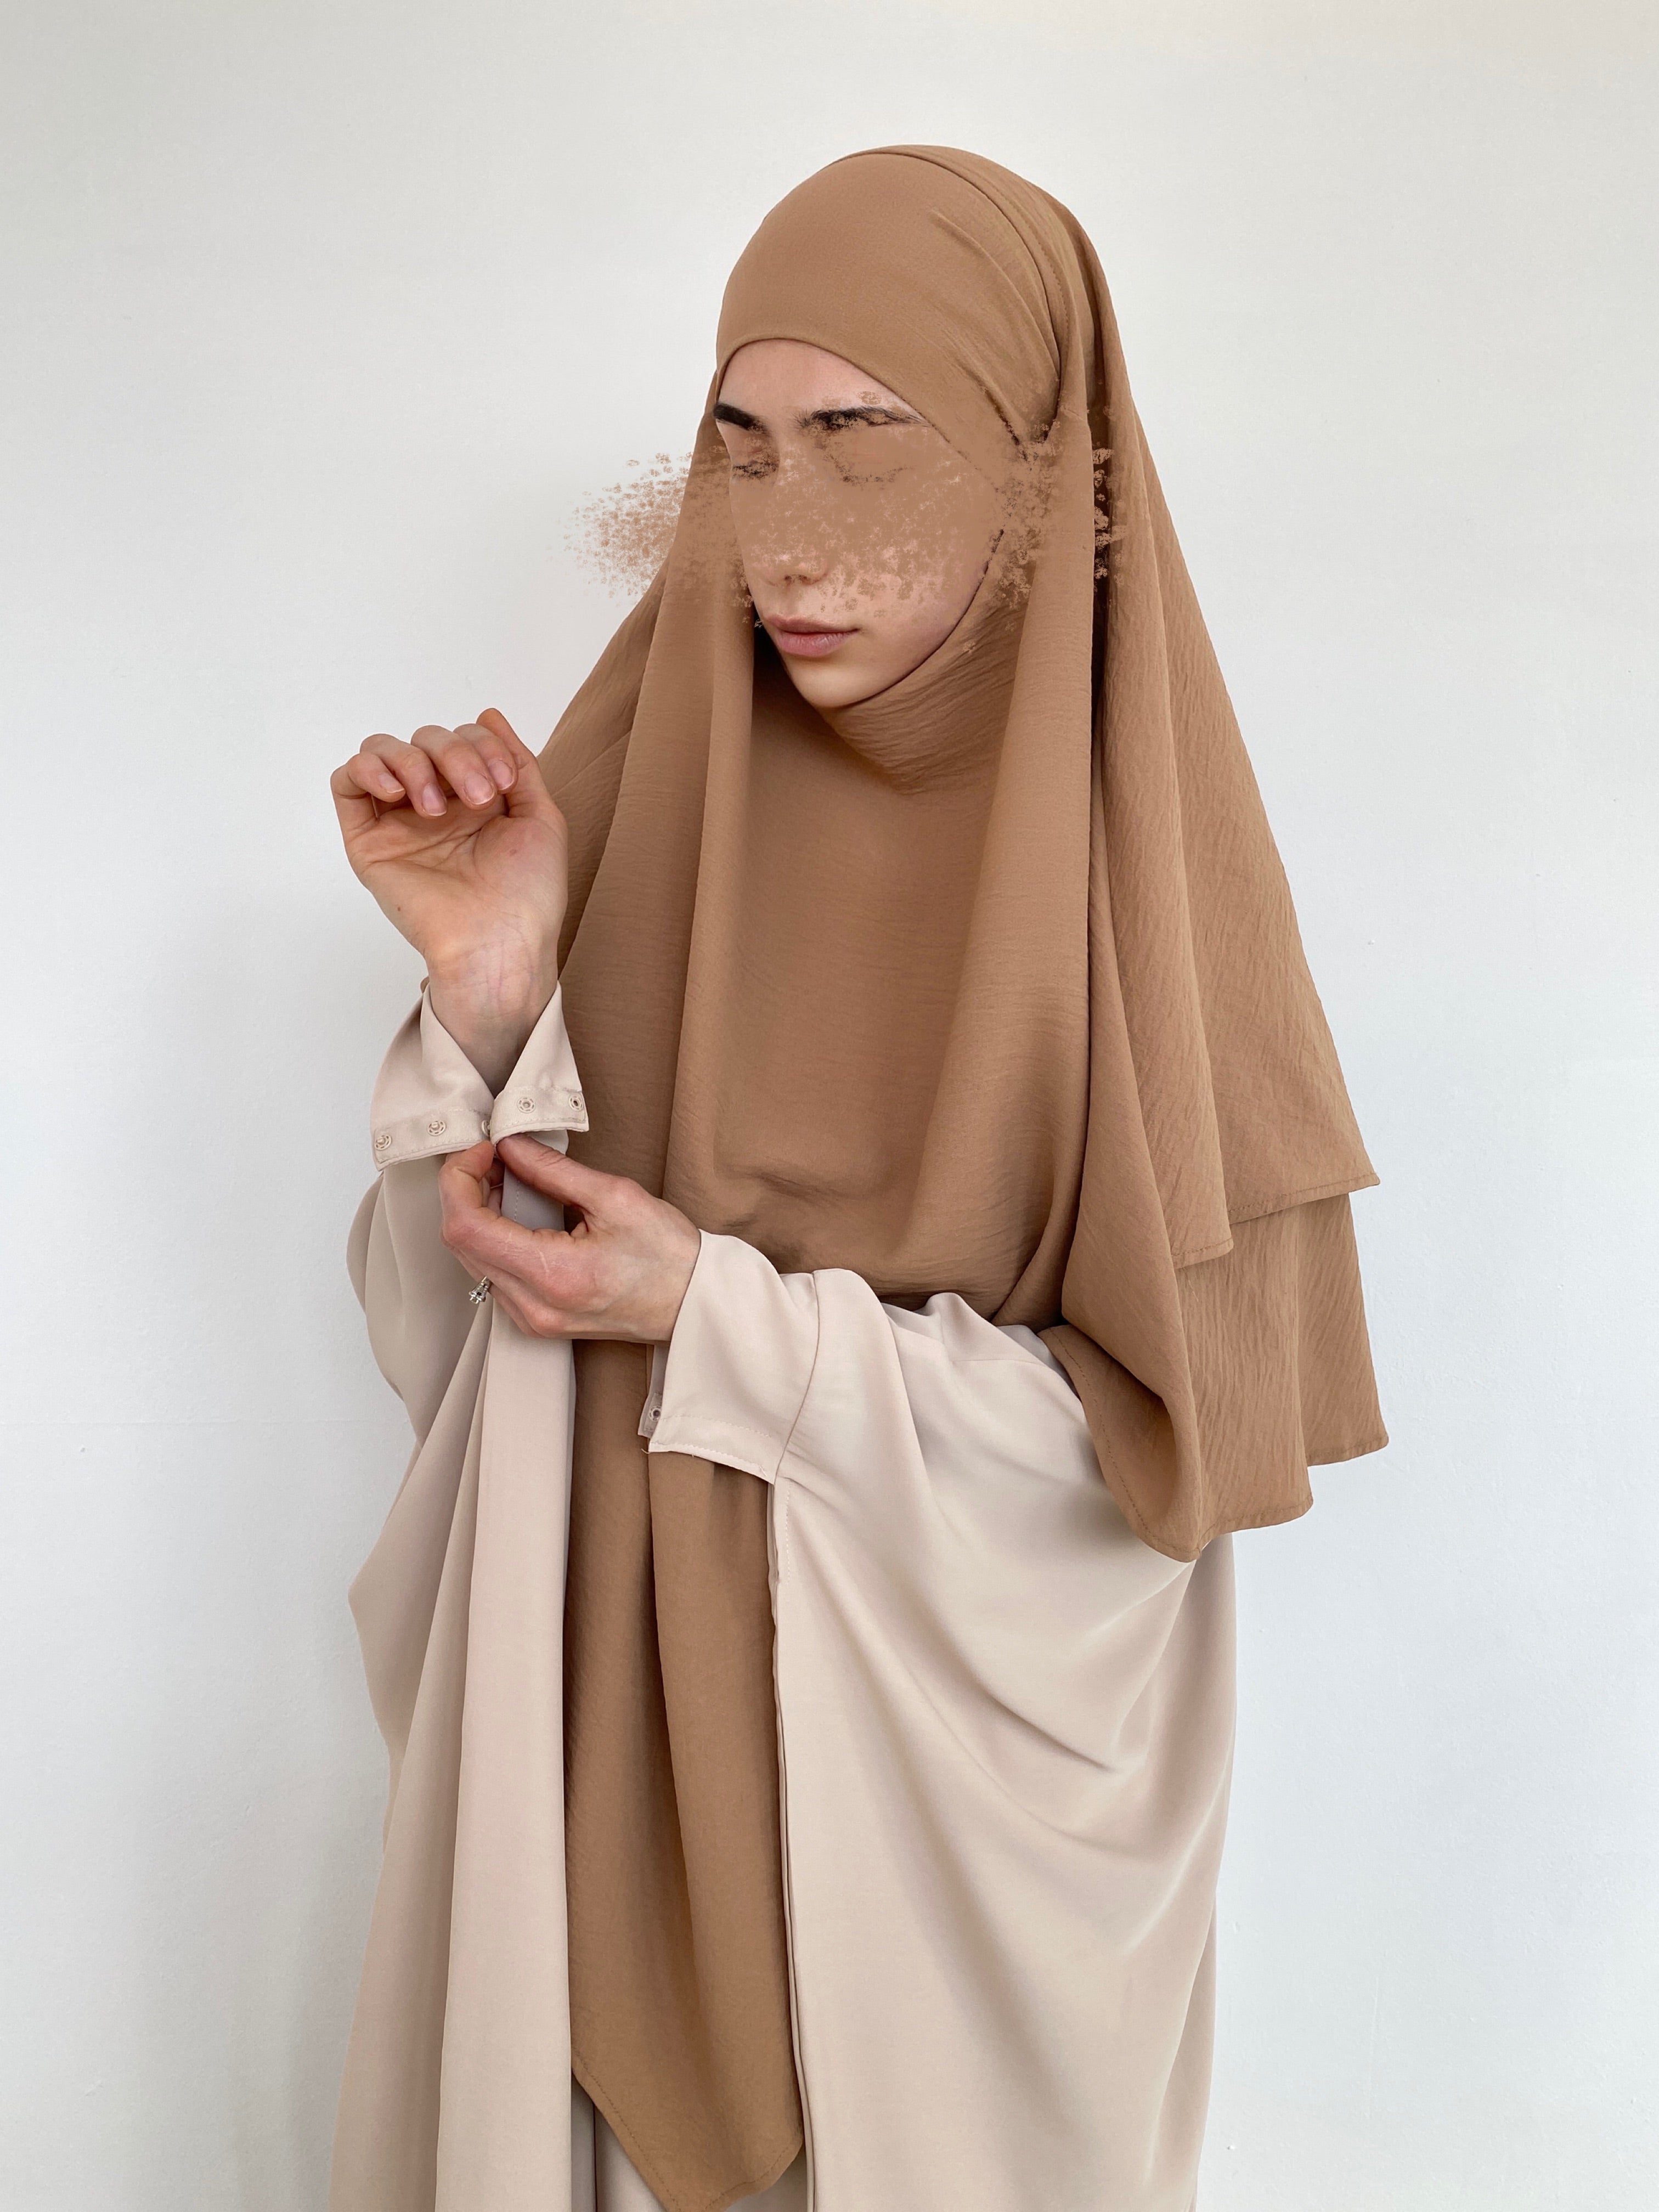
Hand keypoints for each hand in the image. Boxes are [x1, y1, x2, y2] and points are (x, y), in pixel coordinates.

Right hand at [331, 709, 567, 1086]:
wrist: (500, 940)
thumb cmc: (528, 893)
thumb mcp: (540, 816)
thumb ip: (517, 762)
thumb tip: (488, 714)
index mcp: (473, 798)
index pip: (462, 738)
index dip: (482, 744)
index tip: (504, 782)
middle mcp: (433, 804)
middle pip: (425, 740)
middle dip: (454, 755)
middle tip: (478, 798)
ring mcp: (398, 821)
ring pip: (382, 752)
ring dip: (413, 762)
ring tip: (436, 806)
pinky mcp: (368, 841)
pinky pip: (346, 783)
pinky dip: (367, 769)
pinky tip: (397, 791)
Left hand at [438, 1133, 700, 1343]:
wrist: (693, 1302)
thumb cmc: (668, 1256)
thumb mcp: (614, 1197)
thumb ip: (551, 1170)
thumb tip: (508, 1145)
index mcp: (554, 1276)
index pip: (466, 1227)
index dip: (461, 1178)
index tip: (483, 1150)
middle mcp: (533, 1306)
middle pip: (460, 1243)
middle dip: (465, 1189)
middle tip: (494, 1156)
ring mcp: (531, 1319)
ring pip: (470, 1258)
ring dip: (476, 1211)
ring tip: (507, 1178)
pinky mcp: (534, 1320)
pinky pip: (490, 1274)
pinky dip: (492, 1235)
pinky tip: (515, 1211)